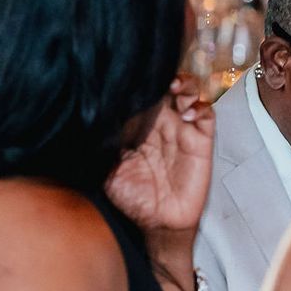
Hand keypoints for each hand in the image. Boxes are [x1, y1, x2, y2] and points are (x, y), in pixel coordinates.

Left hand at [106, 77, 213, 237]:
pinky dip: (201, 106)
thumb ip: (100, 143)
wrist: (155, 224)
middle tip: (156, 72)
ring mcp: (181, 129)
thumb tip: (83, 119)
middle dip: (163, 71)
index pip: (139, 90)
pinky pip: (206, 115)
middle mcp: (159, 121)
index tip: (130, 67)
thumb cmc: (129, 195)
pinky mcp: (200, 142)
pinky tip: (187, 113)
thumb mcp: (105, 166)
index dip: (137, 76)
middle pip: (165, 83)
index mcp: (136, 123)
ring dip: (185, 83)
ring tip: (174, 87)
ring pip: (188, 92)